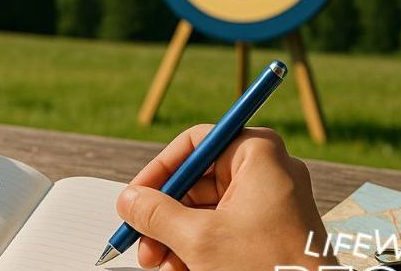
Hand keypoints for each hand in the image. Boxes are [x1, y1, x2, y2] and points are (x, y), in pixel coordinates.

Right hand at [116, 125, 336, 270]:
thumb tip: (130, 200)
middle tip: (142, 241)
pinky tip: (181, 268)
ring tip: (161, 263)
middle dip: (165, 215)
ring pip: (206, 210)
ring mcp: (270, 202)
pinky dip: (197, 247)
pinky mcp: (269, 230)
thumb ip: (156, 213)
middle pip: (197, 181)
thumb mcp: (198, 239)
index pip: (195, 143)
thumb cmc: (268, 267)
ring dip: (176, 237)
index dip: (160, 170)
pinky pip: (222, 228)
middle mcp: (267, 171)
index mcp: (258, 154)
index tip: (136, 196)